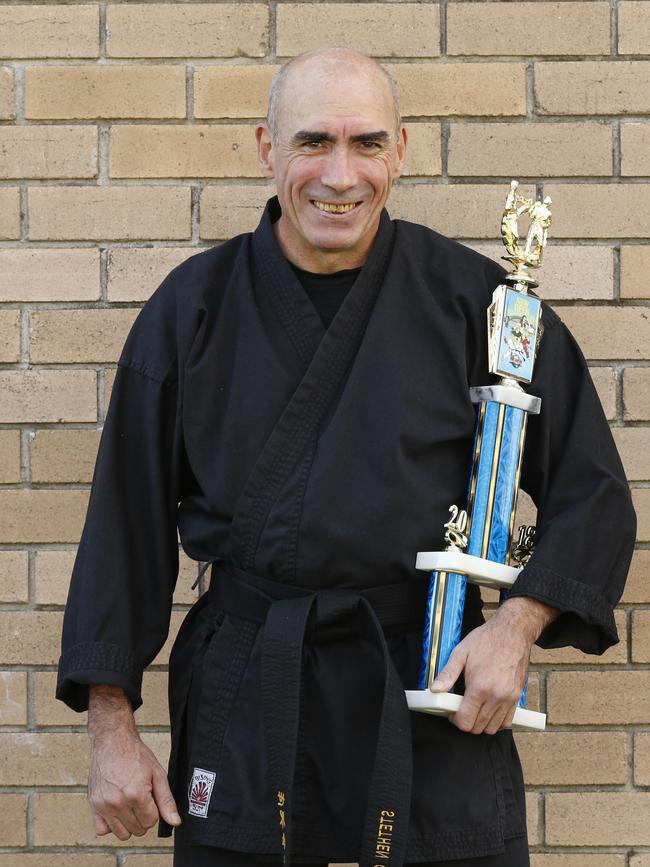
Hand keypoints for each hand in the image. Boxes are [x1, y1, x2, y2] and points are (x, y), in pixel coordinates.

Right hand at [87, 685, 180, 839]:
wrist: (112, 740)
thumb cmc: (135, 754)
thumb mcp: (157, 773)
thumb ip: (166, 800)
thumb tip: (175, 822)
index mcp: (136, 794)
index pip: (151, 822)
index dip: (154, 810)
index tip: (151, 797)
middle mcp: (117, 803)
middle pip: (137, 829)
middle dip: (143, 817)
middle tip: (141, 798)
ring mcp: (103, 805)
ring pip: (121, 834)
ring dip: (129, 823)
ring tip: (130, 804)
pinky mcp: (93, 805)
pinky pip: (101, 830)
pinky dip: (110, 824)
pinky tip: (117, 809)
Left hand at [429, 596, 557, 734]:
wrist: (513, 632)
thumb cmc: (486, 640)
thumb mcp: (461, 652)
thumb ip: (448, 674)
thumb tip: (434, 690)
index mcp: (480, 687)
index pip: (465, 721)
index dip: (455, 719)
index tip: (451, 711)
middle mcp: (496, 696)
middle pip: (478, 728)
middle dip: (466, 722)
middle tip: (461, 708)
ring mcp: (509, 698)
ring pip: (493, 728)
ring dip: (481, 724)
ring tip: (474, 708)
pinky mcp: (517, 697)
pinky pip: (507, 722)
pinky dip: (496, 722)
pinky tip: (488, 709)